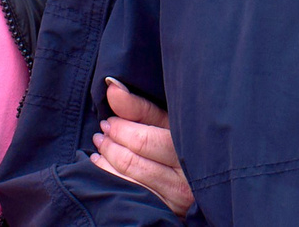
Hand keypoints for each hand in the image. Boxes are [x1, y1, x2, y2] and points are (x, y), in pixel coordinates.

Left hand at [93, 77, 193, 215]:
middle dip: (111, 143)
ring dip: (106, 160)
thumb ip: (139, 107)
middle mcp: (185, 180)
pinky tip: (101, 165)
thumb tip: (111, 86)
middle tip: (102, 132)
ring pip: (127, 179)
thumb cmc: (179, 140)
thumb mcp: (166, 122)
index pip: (144, 140)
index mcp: (189, 149)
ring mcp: (174, 200)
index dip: (120, 128)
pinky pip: (128, 195)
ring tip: (100, 146)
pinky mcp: (164, 212)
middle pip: (133, 159)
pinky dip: (108, 177)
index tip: (109, 120)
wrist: (198, 177)